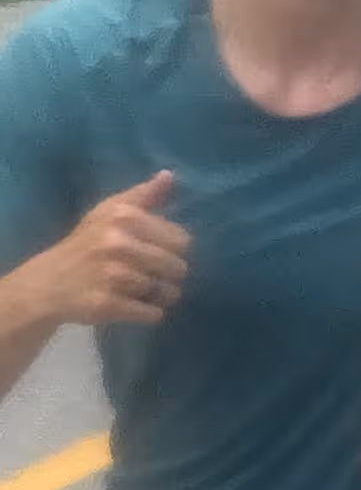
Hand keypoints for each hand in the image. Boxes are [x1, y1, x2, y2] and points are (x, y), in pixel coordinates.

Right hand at [31, 173, 189, 326]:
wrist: (49, 281)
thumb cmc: (86, 242)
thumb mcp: (110, 211)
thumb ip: (143, 195)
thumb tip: (169, 175)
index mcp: (123, 216)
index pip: (182, 240)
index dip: (173, 248)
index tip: (156, 249)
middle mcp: (117, 243)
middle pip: (178, 267)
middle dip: (169, 274)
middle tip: (150, 273)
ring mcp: (113, 276)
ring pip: (168, 292)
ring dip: (161, 295)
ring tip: (143, 289)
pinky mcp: (108, 304)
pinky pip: (153, 314)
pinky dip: (149, 312)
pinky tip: (134, 305)